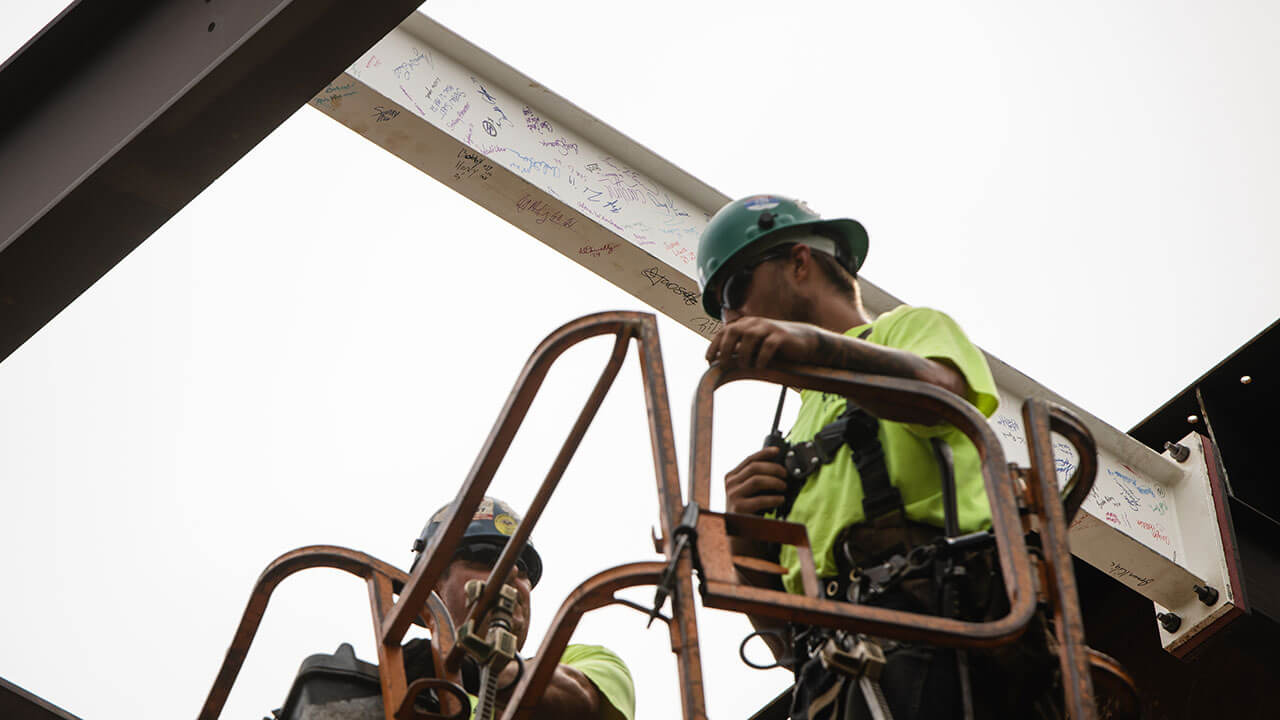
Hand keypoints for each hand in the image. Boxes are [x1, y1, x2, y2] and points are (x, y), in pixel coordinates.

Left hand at [705, 317, 827, 368]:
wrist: (803, 340)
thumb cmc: (774, 346)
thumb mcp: (755, 346)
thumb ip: (739, 349)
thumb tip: (719, 362)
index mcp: (746, 324)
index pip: (724, 331)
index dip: (714, 345)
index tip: (708, 361)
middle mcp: (755, 323)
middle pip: (733, 331)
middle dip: (725, 348)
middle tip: (723, 365)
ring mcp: (769, 328)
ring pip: (749, 337)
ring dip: (743, 354)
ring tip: (745, 366)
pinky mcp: (782, 336)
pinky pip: (768, 346)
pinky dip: (761, 358)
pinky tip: (760, 367)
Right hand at [724, 446, 788, 558]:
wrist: (741, 535)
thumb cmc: (749, 511)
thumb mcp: (749, 492)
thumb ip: (756, 478)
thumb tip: (778, 465)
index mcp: (731, 477)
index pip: (749, 460)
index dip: (764, 453)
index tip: (778, 451)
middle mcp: (730, 484)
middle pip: (754, 468)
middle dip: (773, 468)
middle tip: (786, 474)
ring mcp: (732, 496)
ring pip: (756, 480)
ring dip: (774, 481)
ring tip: (784, 487)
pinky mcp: (739, 509)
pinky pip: (760, 499)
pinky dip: (773, 498)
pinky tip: (781, 499)